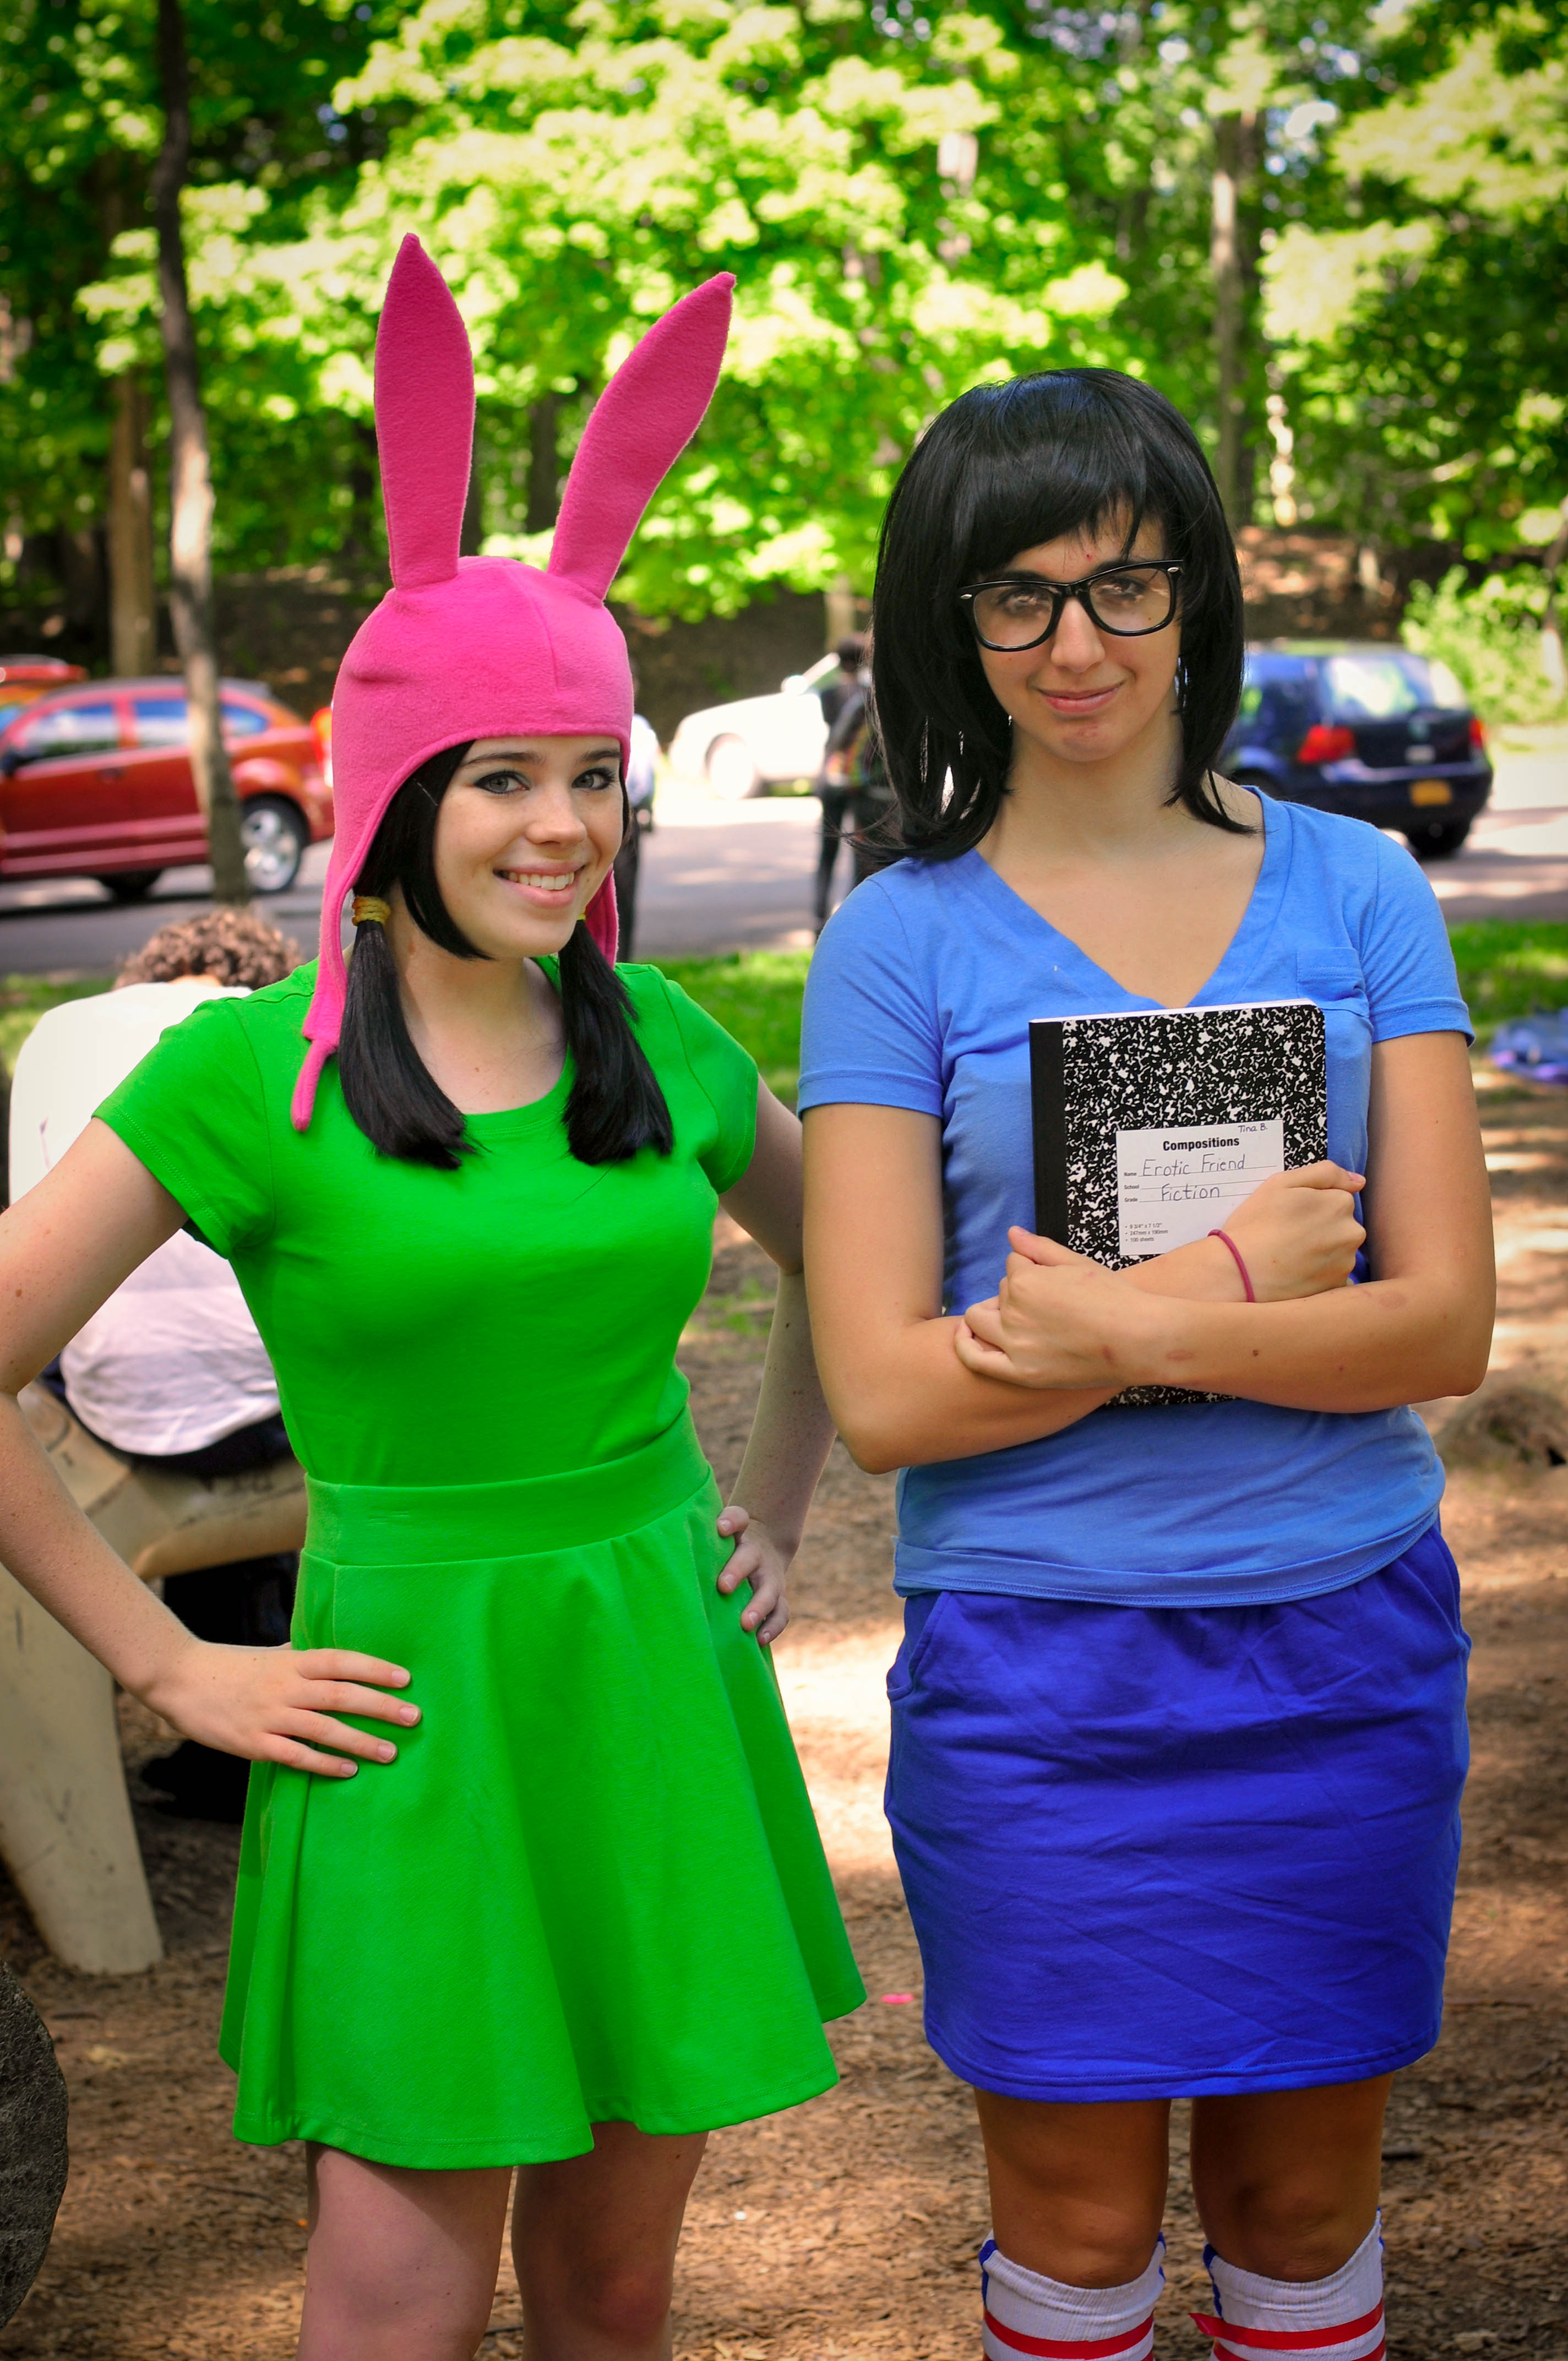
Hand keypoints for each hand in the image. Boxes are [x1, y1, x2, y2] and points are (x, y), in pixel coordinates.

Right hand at [141, 1636, 420, 1778]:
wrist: (180, 1679)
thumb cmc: (231, 1666)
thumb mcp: (270, 1653)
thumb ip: (302, 1655)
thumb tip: (333, 1655)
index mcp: (292, 1661)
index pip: (341, 1661)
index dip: (374, 1668)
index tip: (406, 1678)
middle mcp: (285, 1686)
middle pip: (341, 1695)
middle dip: (380, 1707)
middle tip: (413, 1718)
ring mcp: (269, 1716)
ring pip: (323, 1729)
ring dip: (360, 1741)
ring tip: (391, 1753)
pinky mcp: (252, 1743)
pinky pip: (295, 1756)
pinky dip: (323, 1764)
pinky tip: (348, 1771)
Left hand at [715, 1504, 790, 1645]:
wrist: (765, 1548)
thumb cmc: (734, 1541)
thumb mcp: (727, 1528)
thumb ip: (721, 1525)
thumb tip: (716, 1529)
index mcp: (742, 1536)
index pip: (738, 1520)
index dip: (730, 1522)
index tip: (720, 1529)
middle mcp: (759, 1557)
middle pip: (749, 1560)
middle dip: (737, 1572)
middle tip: (723, 1587)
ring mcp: (771, 1580)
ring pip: (769, 1593)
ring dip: (758, 1609)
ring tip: (745, 1625)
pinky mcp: (778, 1600)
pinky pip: (780, 1615)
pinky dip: (772, 1628)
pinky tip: (758, 1641)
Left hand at [955, 1230, 1165, 1389]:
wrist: (1140, 1340)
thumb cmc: (1114, 1299)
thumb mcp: (1077, 1263)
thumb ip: (1039, 1248)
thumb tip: (1012, 1233)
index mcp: (1025, 1280)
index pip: (1013, 1265)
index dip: (1033, 1270)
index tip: (1055, 1283)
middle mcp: (1013, 1311)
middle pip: (1000, 1292)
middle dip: (1016, 1292)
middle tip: (1049, 1305)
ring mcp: (1014, 1344)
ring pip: (981, 1319)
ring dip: (992, 1313)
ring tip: (1015, 1318)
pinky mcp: (1019, 1373)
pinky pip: (975, 1359)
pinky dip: (964, 1346)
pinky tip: (965, 1336)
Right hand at [1219, 1161, 1365, 1300]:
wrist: (1239, 1272)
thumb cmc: (1256, 1223)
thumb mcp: (1281, 1183)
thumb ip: (1324, 1173)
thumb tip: (1359, 1181)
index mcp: (1341, 1204)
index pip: (1338, 1198)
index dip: (1313, 1205)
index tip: (1290, 1215)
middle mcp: (1352, 1233)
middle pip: (1342, 1225)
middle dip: (1322, 1228)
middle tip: (1288, 1236)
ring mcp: (1346, 1263)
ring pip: (1339, 1250)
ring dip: (1322, 1251)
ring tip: (1290, 1256)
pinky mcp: (1337, 1286)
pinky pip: (1334, 1275)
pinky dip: (1320, 1274)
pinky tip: (1297, 1273)